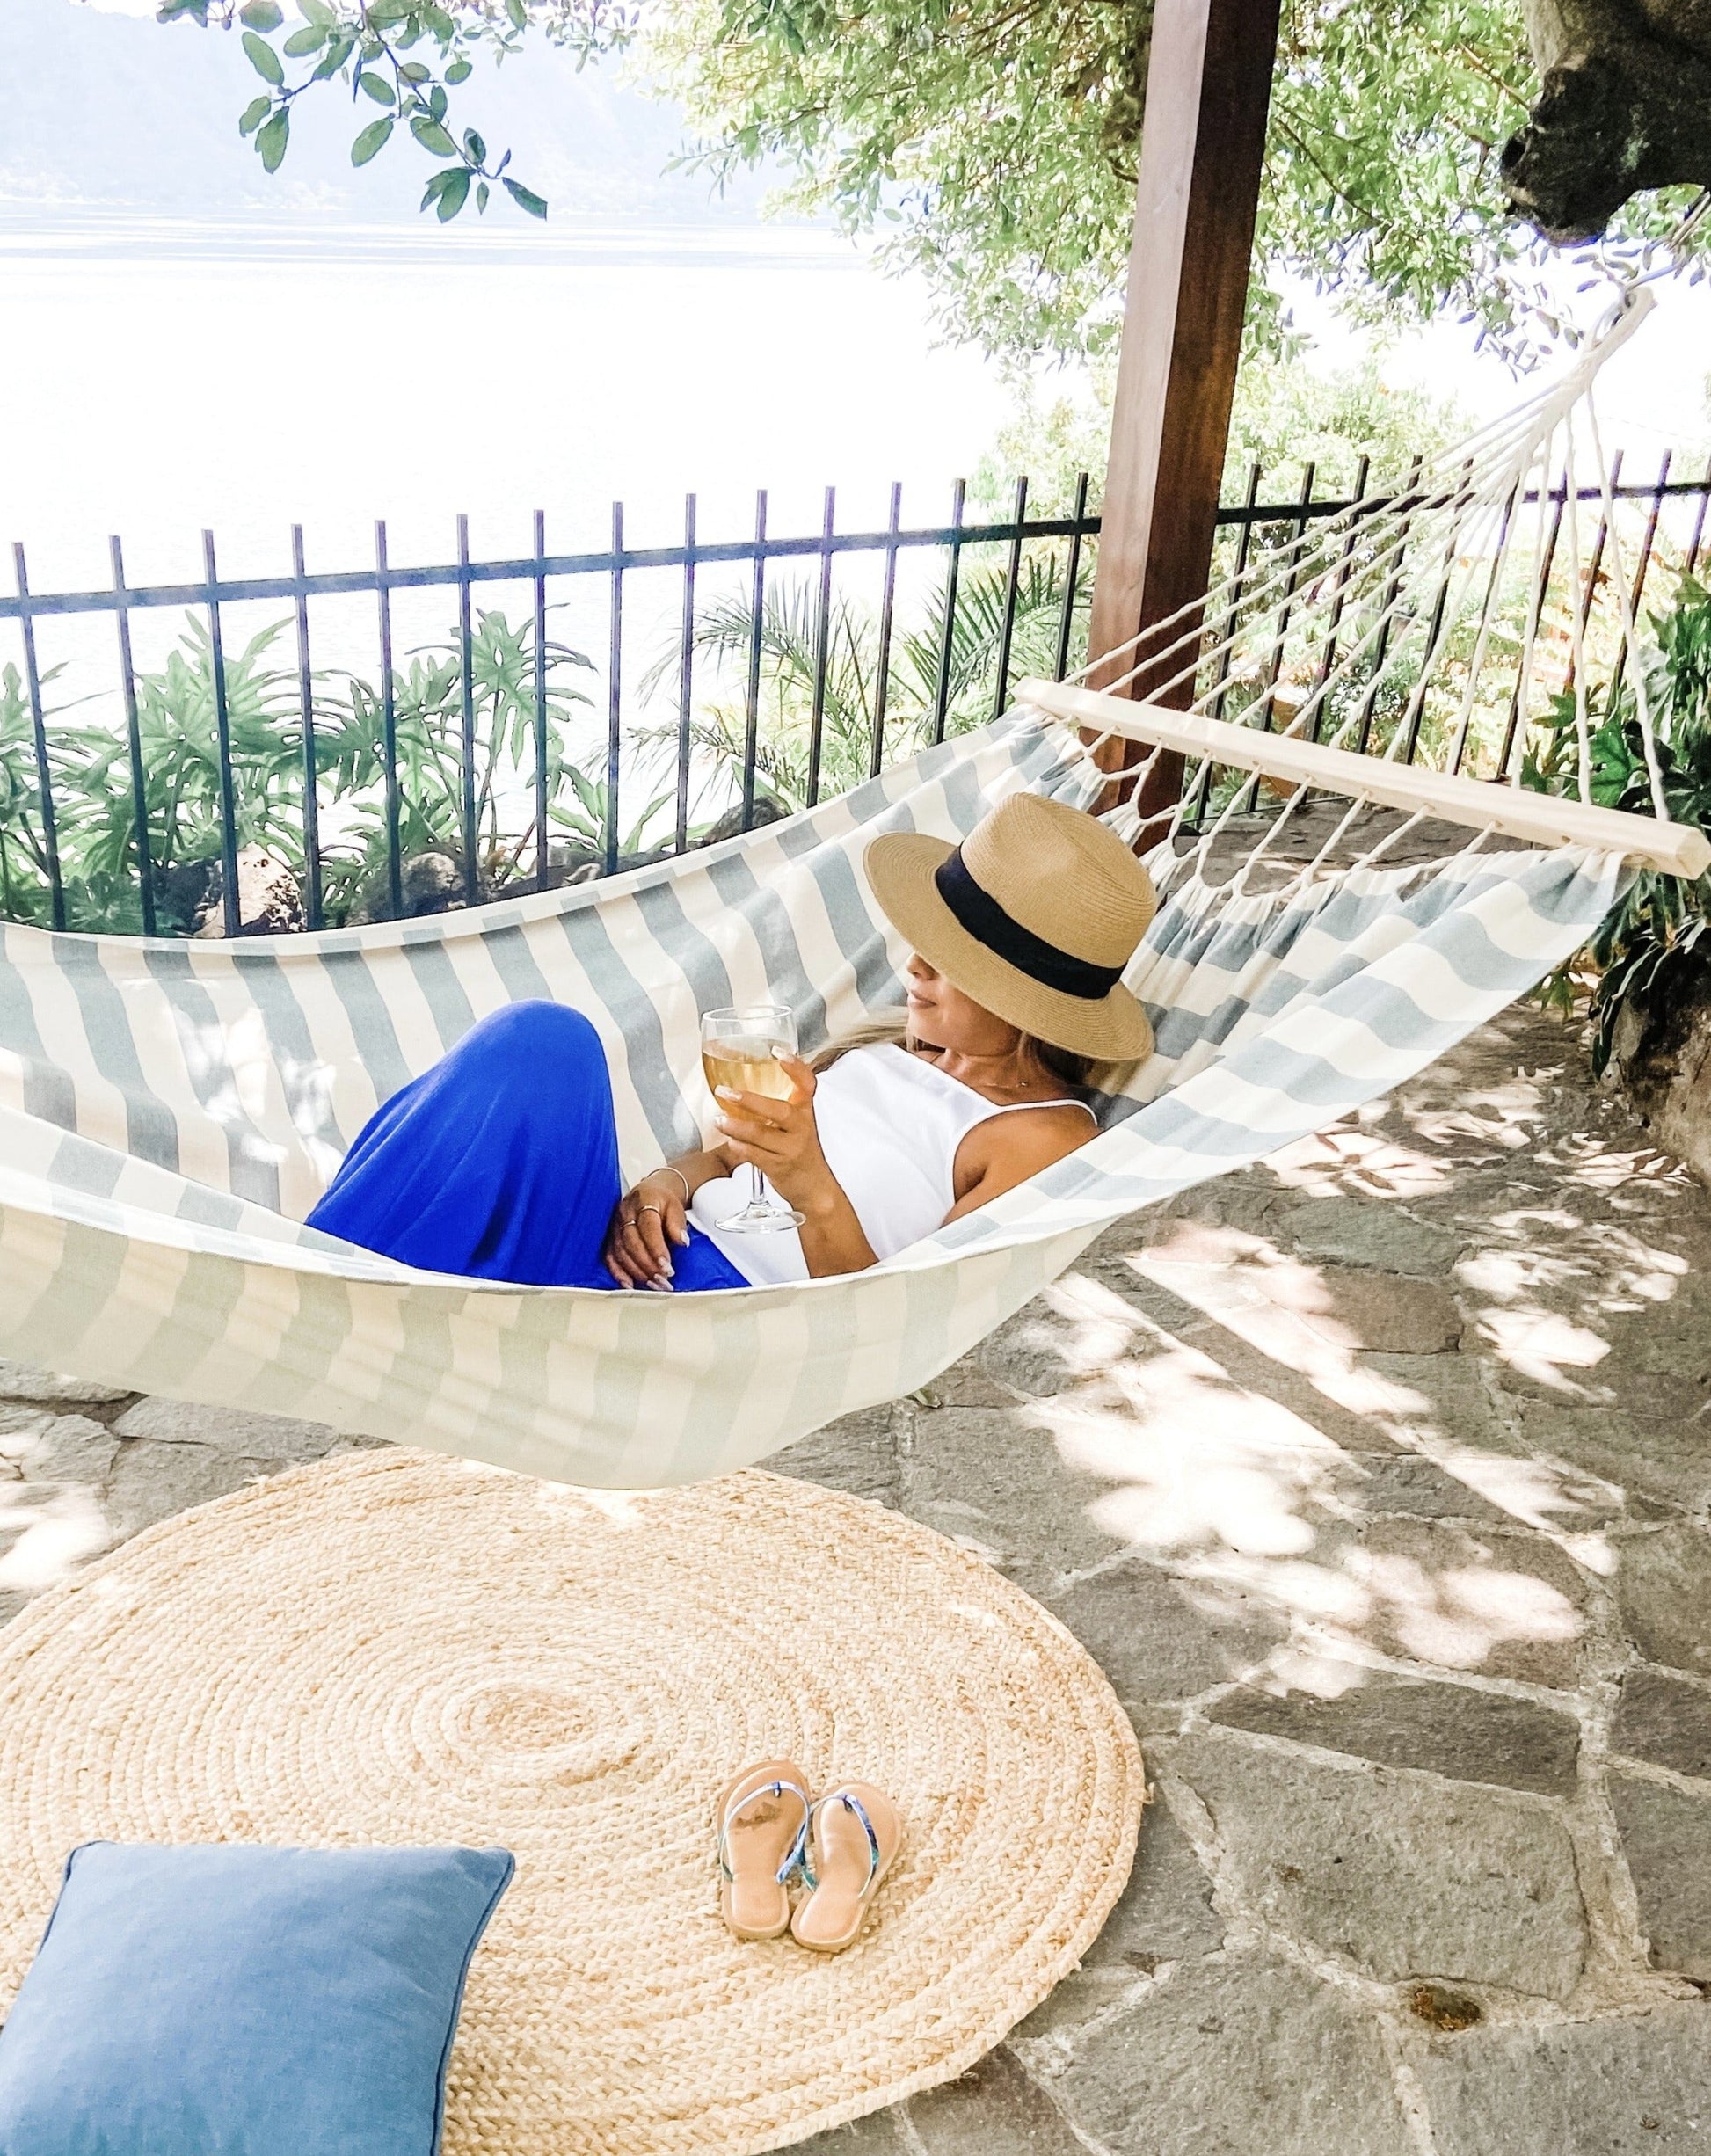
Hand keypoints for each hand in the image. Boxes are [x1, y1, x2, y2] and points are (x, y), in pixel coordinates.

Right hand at [603, 1172, 689, 1289]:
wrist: (649, 1193)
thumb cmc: (662, 1202)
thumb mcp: (676, 1207)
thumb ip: (678, 1224)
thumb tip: (682, 1241)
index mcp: (643, 1202)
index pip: (648, 1227)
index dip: (657, 1250)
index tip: (667, 1268)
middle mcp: (624, 1213)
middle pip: (632, 1243)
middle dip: (648, 1265)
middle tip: (663, 1280)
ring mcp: (614, 1226)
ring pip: (620, 1252)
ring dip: (637, 1272)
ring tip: (654, 1284)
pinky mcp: (609, 1237)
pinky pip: (609, 1257)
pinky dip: (618, 1273)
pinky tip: (629, 1284)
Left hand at [712, 1056, 830, 1211]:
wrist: (814, 1187)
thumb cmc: (800, 1151)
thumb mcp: (796, 1125)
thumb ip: (777, 1107)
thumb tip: (742, 1087)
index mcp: (805, 1113)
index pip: (807, 1085)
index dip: (795, 1067)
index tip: (778, 1052)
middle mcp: (801, 1129)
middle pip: (779, 1110)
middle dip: (749, 1100)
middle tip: (724, 1092)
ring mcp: (790, 1149)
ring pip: (761, 1134)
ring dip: (735, 1126)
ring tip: (718, 1119)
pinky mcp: (778, 1166)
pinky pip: (754, 1154)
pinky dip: (738, 1146)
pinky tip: (729, 1140)